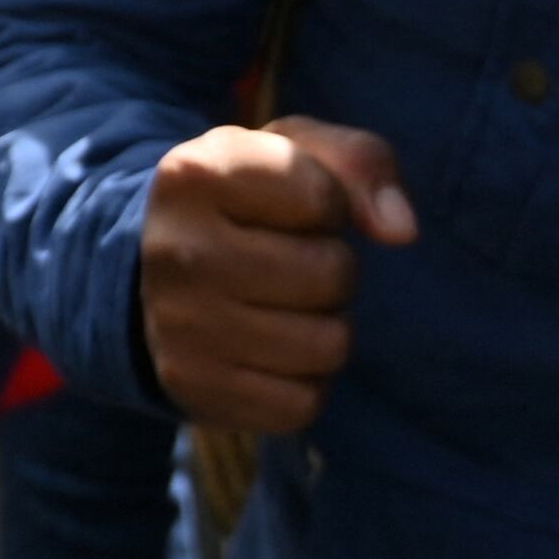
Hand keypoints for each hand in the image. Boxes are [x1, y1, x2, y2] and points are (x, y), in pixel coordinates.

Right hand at [134, 114, 415, 435]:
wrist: (155, 272)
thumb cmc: (249, 202)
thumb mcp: (296, 154)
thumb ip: (362, 163)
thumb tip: (403, 232)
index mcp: (195, 173)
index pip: (323, 198)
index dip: (330, 204)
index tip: (294, 206)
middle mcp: (175, 249)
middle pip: (332, 274)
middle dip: (334, 268)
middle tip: (294, 262)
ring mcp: (177, 325)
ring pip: (328, 345)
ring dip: (326, 326)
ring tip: (285, 305)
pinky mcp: (192, 388)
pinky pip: (303, 403)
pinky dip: (305, 381)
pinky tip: (271, 351)